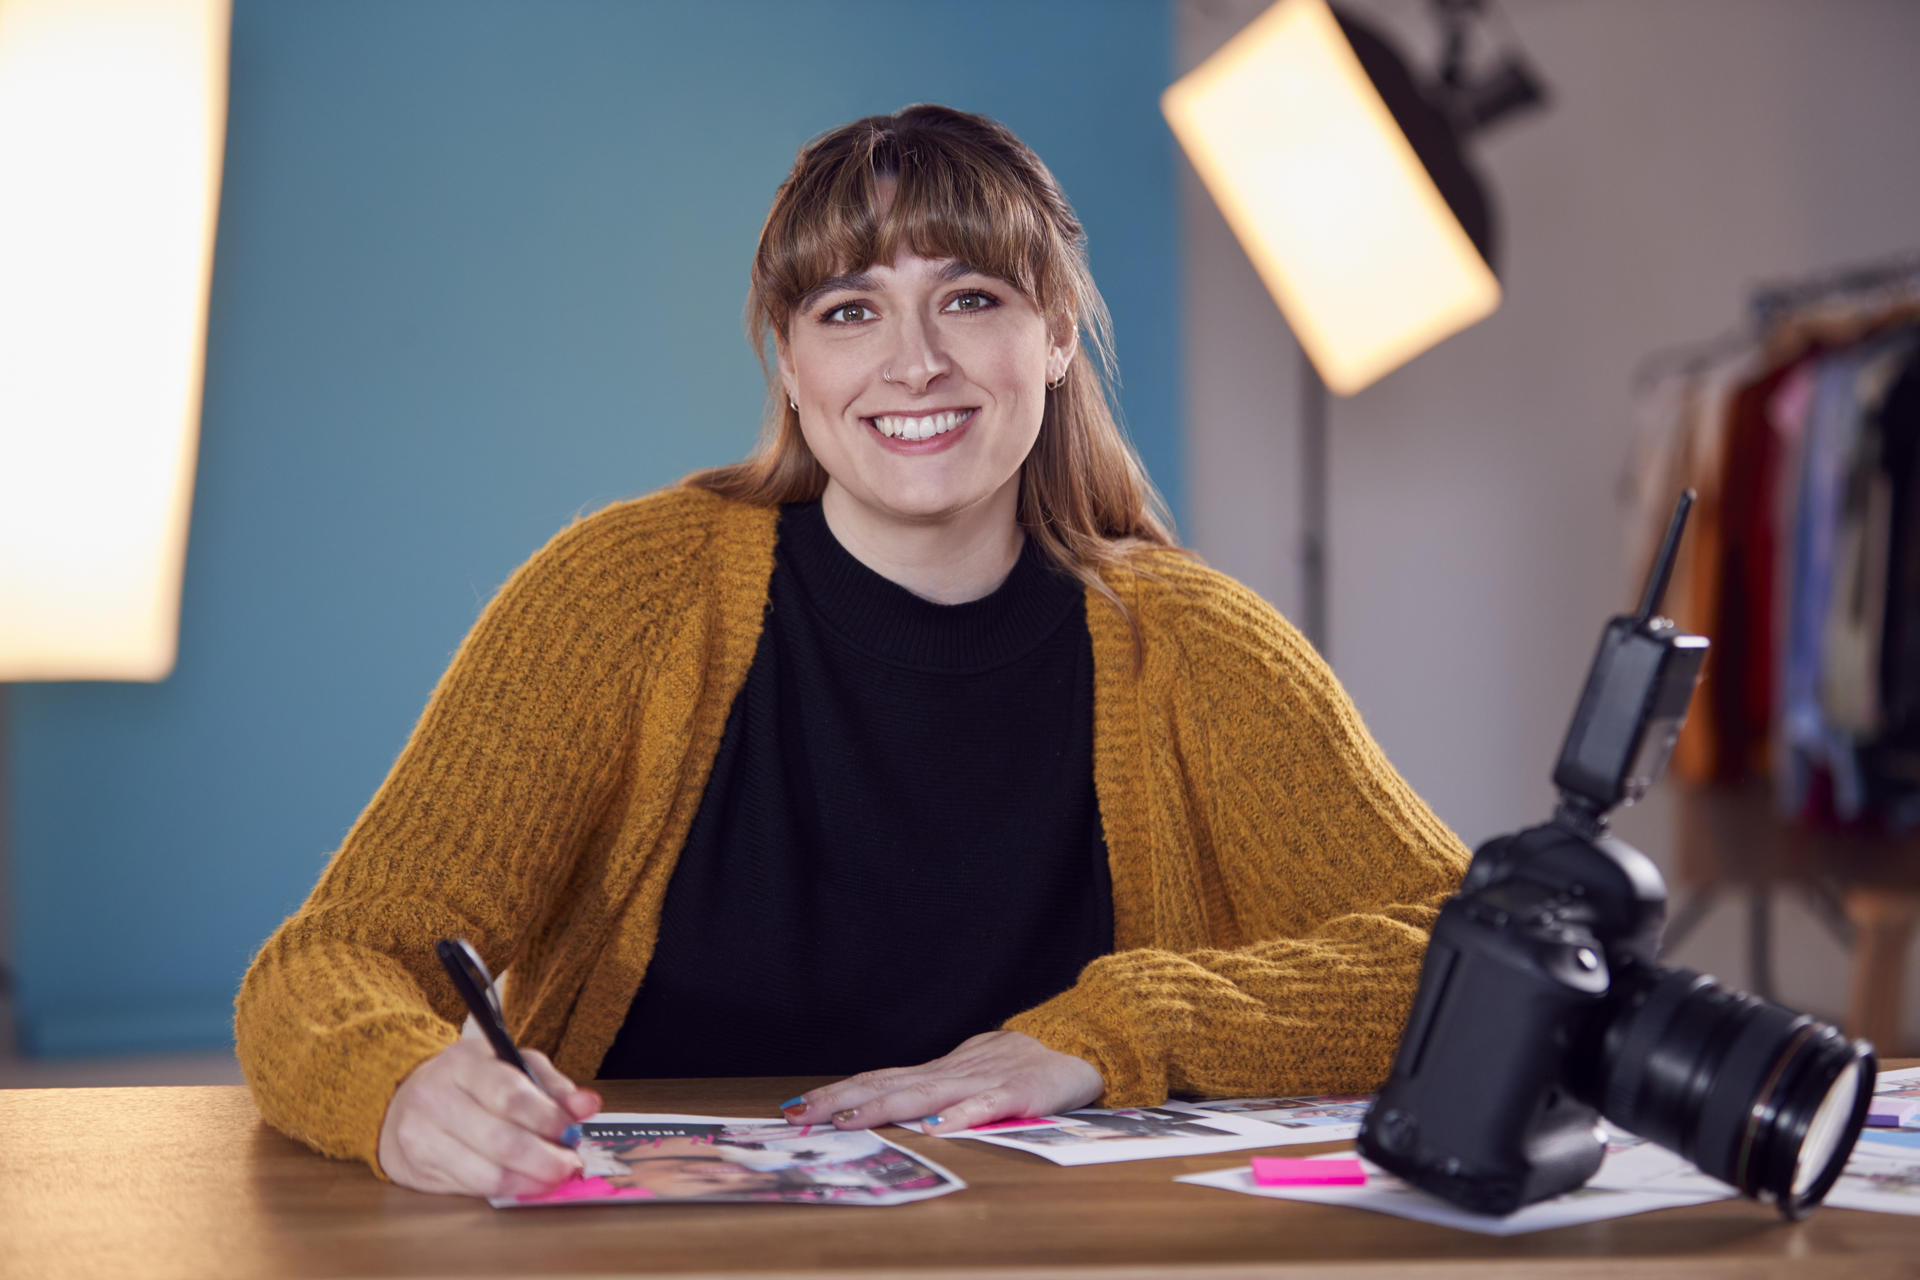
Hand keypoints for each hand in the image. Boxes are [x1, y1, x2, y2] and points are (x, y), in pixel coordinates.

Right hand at [377, 1025, 600, 1197]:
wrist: (405, 1100)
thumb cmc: (470, 1082)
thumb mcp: (511, 1066)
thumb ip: (550, 1085)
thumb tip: (587, 1105)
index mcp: (464, 1062)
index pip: (510, 1095)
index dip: (547, 1119)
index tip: (573, 1132)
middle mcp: (435, 1096)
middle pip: (500, 1140)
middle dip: (545, 1158)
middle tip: (571, 1165)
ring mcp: (420, 1134)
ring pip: (486, 1173)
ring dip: (530, 1180)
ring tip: (553, 1177)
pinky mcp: (416, 1168)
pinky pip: (471, 1189)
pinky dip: (506, 1189)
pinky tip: (524, 1182)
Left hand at [779, 1030, 1103, 1134]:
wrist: (1070, 1050)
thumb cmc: (1010, 1070)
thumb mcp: (961, 1078)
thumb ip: (925, 1093)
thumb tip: (873, 1107)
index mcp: (935, 1074)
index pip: (877, 1081)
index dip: (837, 1094)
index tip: (797, 1107)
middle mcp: (950, 1075)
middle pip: (888, 1086)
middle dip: (842, 1101)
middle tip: (802, 1114)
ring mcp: (982, 1082)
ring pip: (926, 1095)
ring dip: (885, 1107)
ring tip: (849, 1120)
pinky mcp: (1017, 1094)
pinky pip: (987, 1106)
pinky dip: (962, 1115)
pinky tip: (939, 1128)